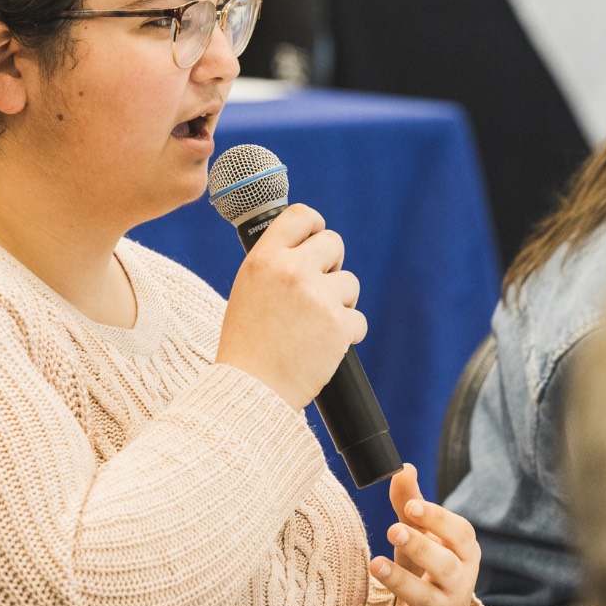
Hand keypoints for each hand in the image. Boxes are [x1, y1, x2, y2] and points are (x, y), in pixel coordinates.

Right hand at [215, 203, 365, 408]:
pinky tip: (325, 346)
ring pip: (350, 283)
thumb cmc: (246, 344)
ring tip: (315, 327)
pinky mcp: (339, 325)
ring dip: (340, 303)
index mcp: (264, 259)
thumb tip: (306, 249)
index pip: (301, 216)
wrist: (250, 389)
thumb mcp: (248, 289)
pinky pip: (358, 319)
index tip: (317, 240)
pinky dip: (347, 334)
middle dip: (332, 265)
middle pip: (334, 243)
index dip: (315, 226)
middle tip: (319, 289)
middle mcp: (292, 270)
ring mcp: (318, 297)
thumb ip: (275, 265)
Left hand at [366, 465, 480, 605]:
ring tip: (374, 564)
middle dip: (423, 547)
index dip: (439, 519)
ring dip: (401, 581)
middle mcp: (459, 584)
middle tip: (394, 529)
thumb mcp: (422, 538)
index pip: (461, 534)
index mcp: (464, 555)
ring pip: (427, 598)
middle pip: (447, 566)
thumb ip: (411, 505)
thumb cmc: (429, 570)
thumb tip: (403, 468)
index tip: (412, 506)